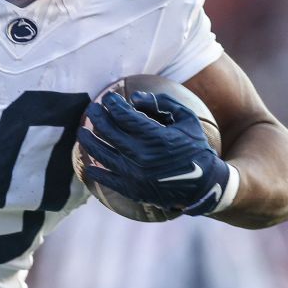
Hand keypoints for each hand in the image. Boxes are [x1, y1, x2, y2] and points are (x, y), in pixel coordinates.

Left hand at [76, 91, 231, 215]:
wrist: (204, 185)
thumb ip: (162, 104)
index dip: (113, 104)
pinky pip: (106, 179)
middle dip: (97, 117)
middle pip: (108, 131)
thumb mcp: (186, 120)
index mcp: (155, 136)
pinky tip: (87, 164)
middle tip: (92, 109)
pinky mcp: (132, 189)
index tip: (108, 98)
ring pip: (101, 154)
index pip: (124, 115)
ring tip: (83, 132)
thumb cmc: (196, 148)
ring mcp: (135, 174)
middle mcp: (141, 156)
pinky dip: (94, 171)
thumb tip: (134, 97)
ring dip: (89, 141)